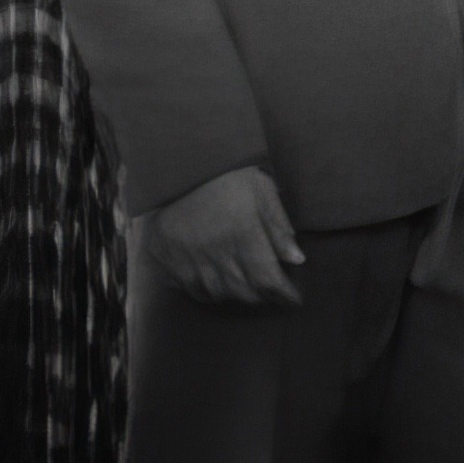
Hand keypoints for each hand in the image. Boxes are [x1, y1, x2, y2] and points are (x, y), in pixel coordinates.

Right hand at [139, 164, 305, 306]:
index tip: (294, 299)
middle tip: (272, 293)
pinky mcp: (167, 260)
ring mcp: (189, 259)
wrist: (178, 163)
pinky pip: (191, 289)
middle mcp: (216, 253)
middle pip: (244, 290)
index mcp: (243, 234)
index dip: (283, 292)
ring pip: (219, 293)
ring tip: (248, 288)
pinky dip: (209, 292)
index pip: (267, 277)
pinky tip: (218, 286)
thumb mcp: (261, 191)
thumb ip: (278, 226)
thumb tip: (296, 258)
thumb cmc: (227, 174)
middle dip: (262, 295)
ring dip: (237, 294)